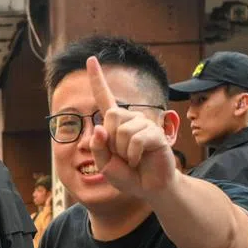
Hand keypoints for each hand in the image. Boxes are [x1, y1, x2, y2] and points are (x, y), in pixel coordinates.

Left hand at [86, 56, 176, 199]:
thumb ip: (98, 148)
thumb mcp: (105, 165)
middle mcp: (131, 119)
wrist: (150, 188)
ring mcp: (145, 124)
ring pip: (121, 131)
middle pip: (110, 117)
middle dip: (110, 141)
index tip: (91, 58)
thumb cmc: (128, 175)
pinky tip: (140, 160)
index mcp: (115, 125)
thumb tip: (97, 128)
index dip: (97, 79)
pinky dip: (133, 155)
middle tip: (122, 155)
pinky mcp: (156, 134)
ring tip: (133, 159)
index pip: (104, 98)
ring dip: (122, 151)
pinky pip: (136, 140)